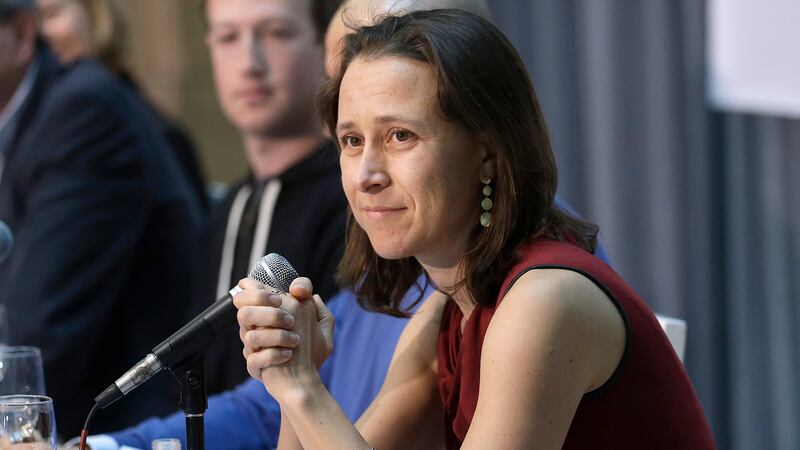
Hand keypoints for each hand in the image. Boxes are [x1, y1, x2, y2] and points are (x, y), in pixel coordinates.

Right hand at [233, 277, 334, 398]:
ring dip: (276, 335)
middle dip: (267, 310)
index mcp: (269, 313)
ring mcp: (253, 347)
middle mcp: (257, 328)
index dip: (258, 289)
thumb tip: (299, 289)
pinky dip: (274, 355)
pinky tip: (288, 355)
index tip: (279, 298)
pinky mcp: (253, 365)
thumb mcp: (322, 325)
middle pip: (242, 308)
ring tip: (296, 342)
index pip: (249, 291)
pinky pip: (254, 358)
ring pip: (249, 335)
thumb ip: (315, 304)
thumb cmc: (312, 351)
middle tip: (290, 320)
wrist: (306, 381)